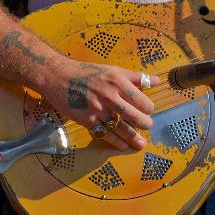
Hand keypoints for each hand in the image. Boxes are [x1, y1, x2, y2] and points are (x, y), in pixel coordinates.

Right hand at [41, 60, 156, 150]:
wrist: (59, 77)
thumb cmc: (87, 72)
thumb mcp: (112, 70)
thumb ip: (135, 77)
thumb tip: (156, 81)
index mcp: (119, 83)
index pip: (143, 102)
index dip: (148, 108)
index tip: (147, 111)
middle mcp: (111, 97)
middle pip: (136, 117)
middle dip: (145, 125)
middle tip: (147, 126)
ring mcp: (99, 110)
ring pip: (122, 128)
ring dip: (133, 138)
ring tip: (141, 144)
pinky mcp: (88, 120)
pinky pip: (105, 134)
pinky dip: (116, 141)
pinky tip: (123, 145)